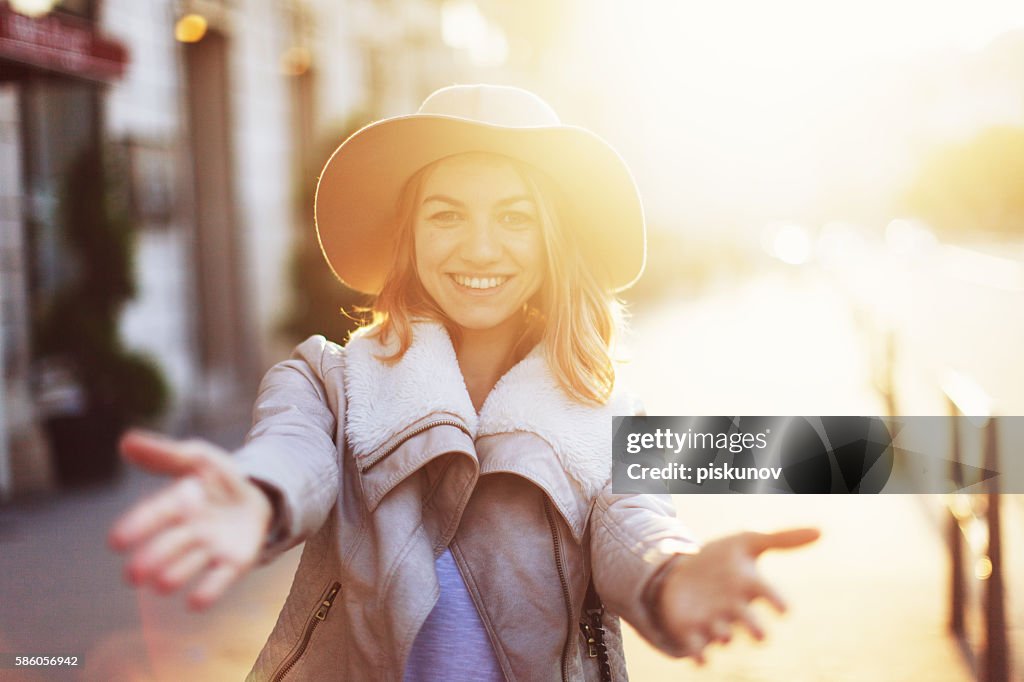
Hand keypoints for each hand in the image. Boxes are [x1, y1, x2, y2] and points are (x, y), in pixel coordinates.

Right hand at [108, 430, 274, 610]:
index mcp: (176, 505)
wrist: (258, 495)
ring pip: (188, 566)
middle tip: (133, 575)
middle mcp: (187, 533)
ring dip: (175, 574)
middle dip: (151, 560)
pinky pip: (219, 580)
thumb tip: (126, 441)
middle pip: (167, 548)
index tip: (115, 542)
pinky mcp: (233, 564)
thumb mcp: (198, 459)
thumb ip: (165, 454)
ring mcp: (209, 550)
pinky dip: (208, 591)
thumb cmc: (217, 479)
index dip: (136, 528)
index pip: (154, 515)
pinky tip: (196, 603)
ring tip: (162, 583)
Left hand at [656, 527, 819, 663]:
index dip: (777, 601)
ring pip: (723, 635)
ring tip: (723, 634)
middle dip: (755, 629)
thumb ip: (781, 539)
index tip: (784, 609)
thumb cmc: (723, 559)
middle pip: (750, 624)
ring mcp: (713, 620)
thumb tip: (822, 530)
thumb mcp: (746, 542)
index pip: (769, 594)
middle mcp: (735, 608)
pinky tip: (699, 657)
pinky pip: (697, 648)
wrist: (684, 571)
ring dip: (724, 635)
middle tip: (760, 636)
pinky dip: (698, 654)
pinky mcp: (691, 630)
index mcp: (749, 585)